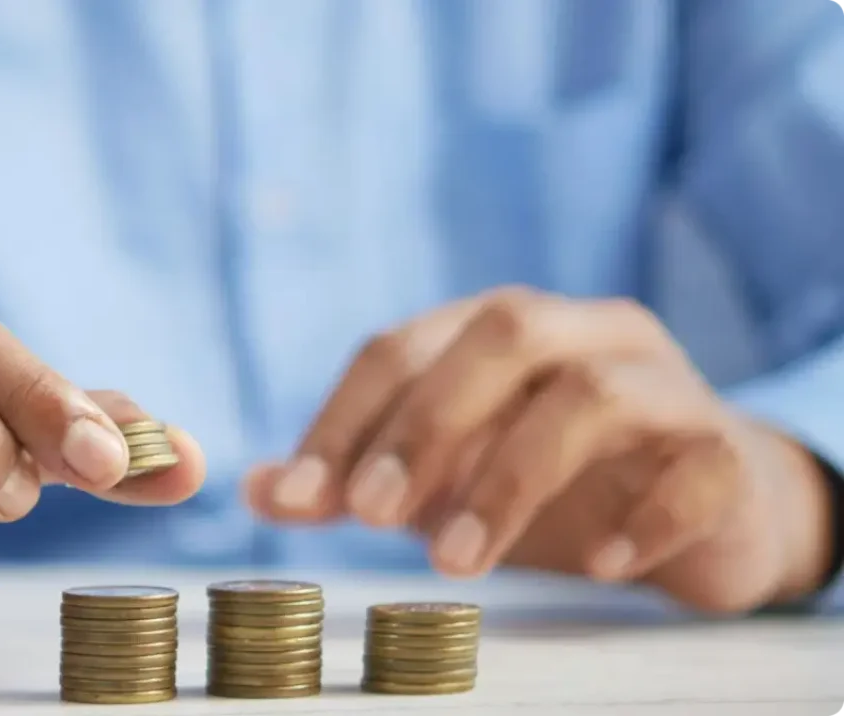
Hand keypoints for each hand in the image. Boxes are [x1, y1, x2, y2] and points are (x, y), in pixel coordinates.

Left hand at [246, 287, 831, 612]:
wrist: (707, 504)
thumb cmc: (555, 479)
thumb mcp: (445, 477)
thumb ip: (358, 478)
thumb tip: (257, 490)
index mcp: (499, 328)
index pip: (402, 346)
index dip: (343, 418)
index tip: (297, 497)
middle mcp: (582, 333)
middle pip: (501, 335)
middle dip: (425, 424)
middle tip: (371, 515)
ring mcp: (663, 384)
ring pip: (591, 395)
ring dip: (510, 479)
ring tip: (458, 562)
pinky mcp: (725, 450)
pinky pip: (695, 466)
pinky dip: (643, 516)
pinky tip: (598, 565)